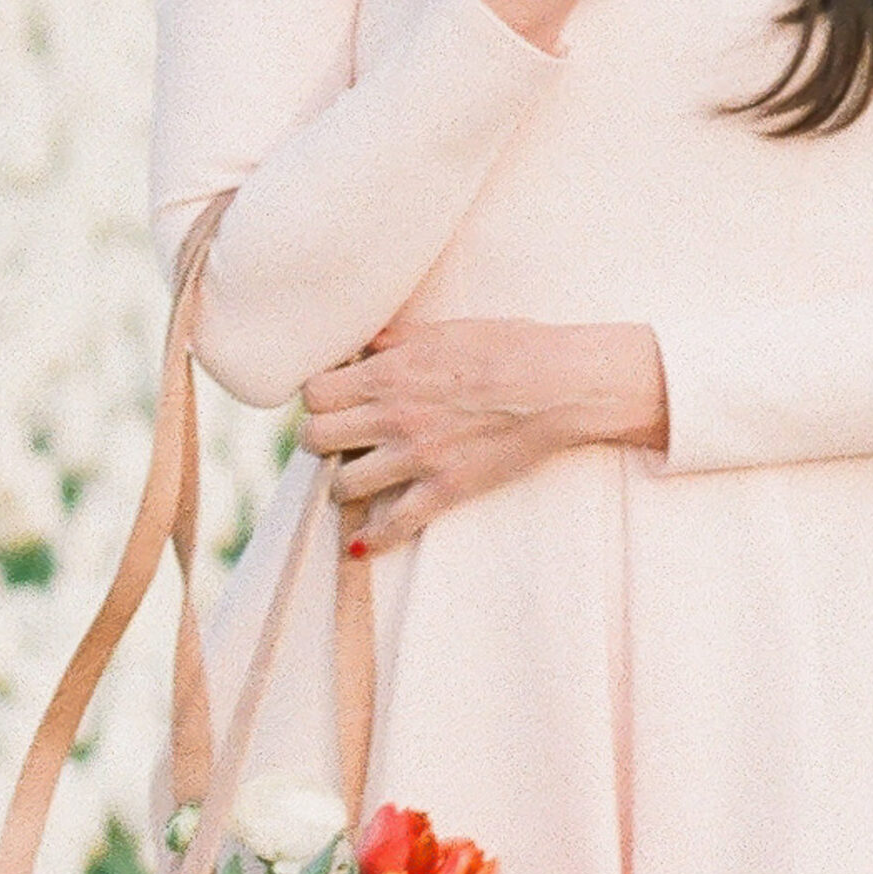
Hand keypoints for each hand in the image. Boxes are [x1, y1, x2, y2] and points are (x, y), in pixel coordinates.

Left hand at [298, 316, 668, 553]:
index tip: (331, 403)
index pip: (313, 394)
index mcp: (389, 373)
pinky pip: (393, 524)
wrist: (559, 384)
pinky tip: (362, 544)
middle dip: (322, 439)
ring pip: (342, 484)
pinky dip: (373, 538)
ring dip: (343, 485)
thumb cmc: (508, 347)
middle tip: (339, 442)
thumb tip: (364, 343)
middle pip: (315, 438)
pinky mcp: (445, 488)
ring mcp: (417, 456)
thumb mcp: (444, 329)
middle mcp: (393, 415)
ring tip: (356, 480)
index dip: (318, 400)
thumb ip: (395, 339)